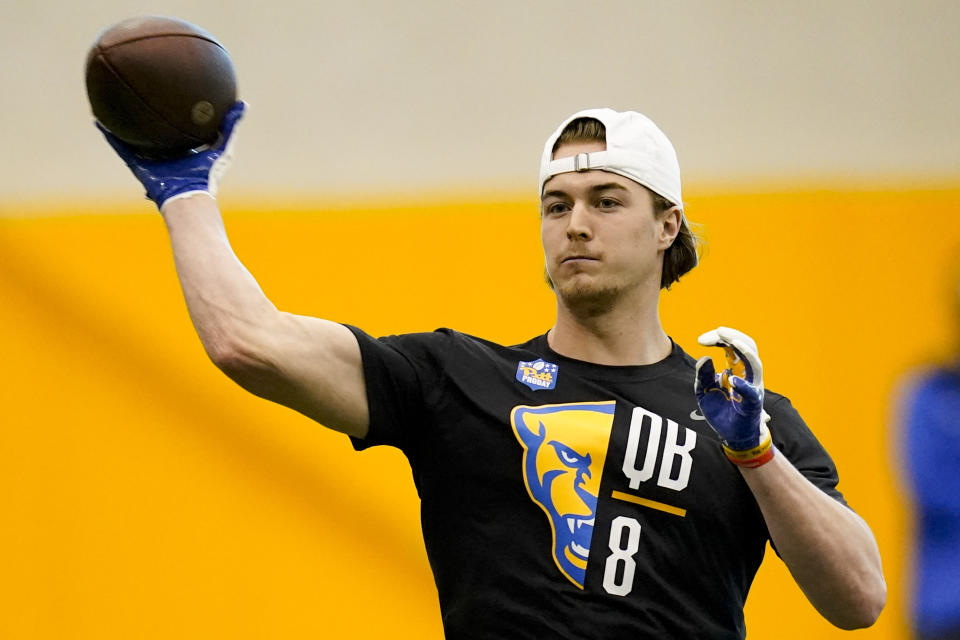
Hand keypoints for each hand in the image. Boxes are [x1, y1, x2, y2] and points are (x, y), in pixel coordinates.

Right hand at [96, 101, 245, 210]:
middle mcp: (167, 155)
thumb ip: (231, 126)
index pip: (179, 130)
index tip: (171, 97)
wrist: (189, 196)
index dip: (175, 116)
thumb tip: (242, 103)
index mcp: (185, 151)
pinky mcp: (138, 166)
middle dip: (150, 119)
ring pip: (135, 140)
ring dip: (124, 125)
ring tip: (113, 105)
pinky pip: (121, 148)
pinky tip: (99, 121)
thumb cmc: (208, 175)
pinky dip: (110, 136)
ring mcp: (151, 160)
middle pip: (156, 133)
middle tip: (141, 96)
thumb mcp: (223, 148)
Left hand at [694, 327, 770, 452]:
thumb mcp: (704, 391)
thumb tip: (705, 358)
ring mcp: (753, 387)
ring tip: (730, 342)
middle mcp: (748, 375)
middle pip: (747, 347)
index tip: (702, 340)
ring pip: (755, 363)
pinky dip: (743, 385)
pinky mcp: (754, 403)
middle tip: (717, 331)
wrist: (732, 436)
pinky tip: (731, 379)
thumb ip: (703, 375)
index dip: (719, 338)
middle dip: (732, 336)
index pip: (732, 346)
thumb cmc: (721, 411)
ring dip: (744, 351)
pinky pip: (752, 392)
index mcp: (736, 369)